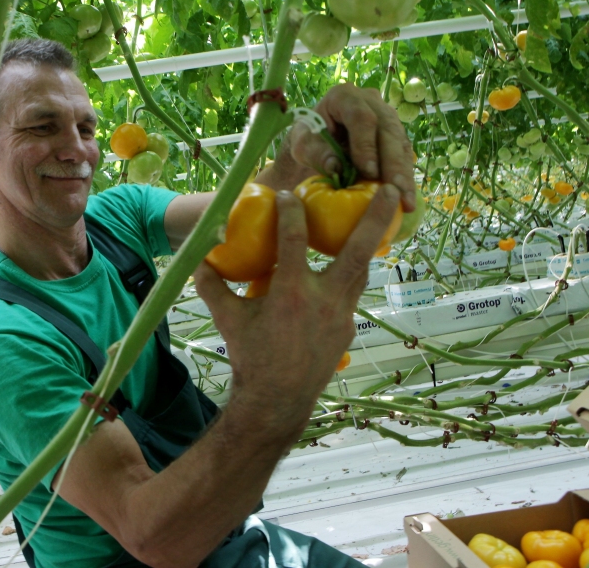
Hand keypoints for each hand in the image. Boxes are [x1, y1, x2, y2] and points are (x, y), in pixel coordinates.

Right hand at [193, 185, 400, 434]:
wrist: (277, 400)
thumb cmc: (249, 357)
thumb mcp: (226, 319)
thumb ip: (212, 286)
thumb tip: (198, 258)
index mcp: (291, 292)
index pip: (294, 239)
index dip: (292, 212)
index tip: (290, 194)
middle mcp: (323, 300)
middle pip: (357, 248)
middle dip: (376, 216)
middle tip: (390, 188)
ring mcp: (340, 315)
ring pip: (362, 270)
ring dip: (369, 243)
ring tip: (376, 220)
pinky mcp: (347, 328)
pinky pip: (352, 293)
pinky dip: (351, 275)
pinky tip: (347, 267)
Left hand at [264, 83, 416, 210]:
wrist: (317, 136)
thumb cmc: (308, 138)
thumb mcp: (304, 145)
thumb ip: (317, 154)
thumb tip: (337, 168)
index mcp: (344, 96)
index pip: (361, 118)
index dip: (367, 145)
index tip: (369, 172)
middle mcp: (371, 101)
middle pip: (388, 130)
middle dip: (393, 163)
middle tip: (396, 191)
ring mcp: (386, 115)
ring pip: (400, 142)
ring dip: (404, 174)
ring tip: (406, 201)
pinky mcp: (394, 133)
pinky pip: (403, 154)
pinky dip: (404, 176)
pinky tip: (406, 198)